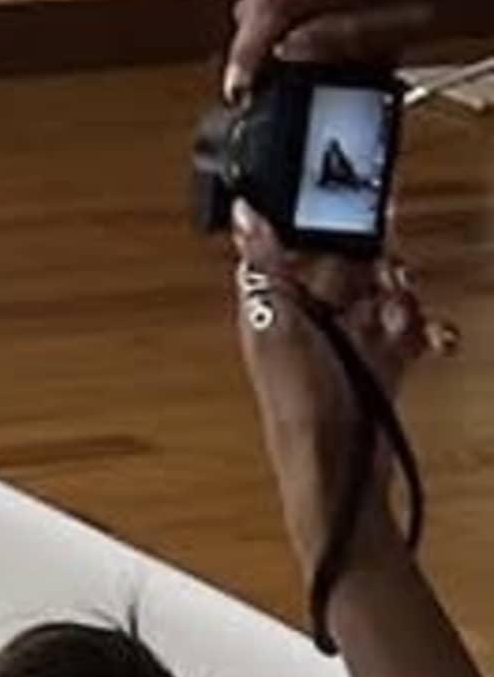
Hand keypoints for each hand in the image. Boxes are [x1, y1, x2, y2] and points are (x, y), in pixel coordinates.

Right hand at [227, 0, 493, 96]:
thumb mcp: (412, 28)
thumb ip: (343, 38)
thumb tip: (285, 54)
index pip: (270, 6)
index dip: (247, 51)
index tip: (238, 87)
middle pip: (261, 0)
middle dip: (262, 43)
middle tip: (277, 82)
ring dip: (280, 27)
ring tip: (318, 55)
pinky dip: (297, 9)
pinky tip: (326, 27)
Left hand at [232, 205, 447, 588]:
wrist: (339, 467)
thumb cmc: (296, 405)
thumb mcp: (279, 325)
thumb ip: (266, 266)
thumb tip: (246, 212)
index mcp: (276, 301)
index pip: (300, 245)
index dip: (328, 226)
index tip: (356, 209)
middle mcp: (313, 317)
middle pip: (354, 265)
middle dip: (377, 263)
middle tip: (385, 275)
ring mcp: (350, 340)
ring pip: (386, 293)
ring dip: (401, 299)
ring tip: (397, 316)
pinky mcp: (382, 363)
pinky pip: (411, 332)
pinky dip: (425, 333)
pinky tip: (430, 340)